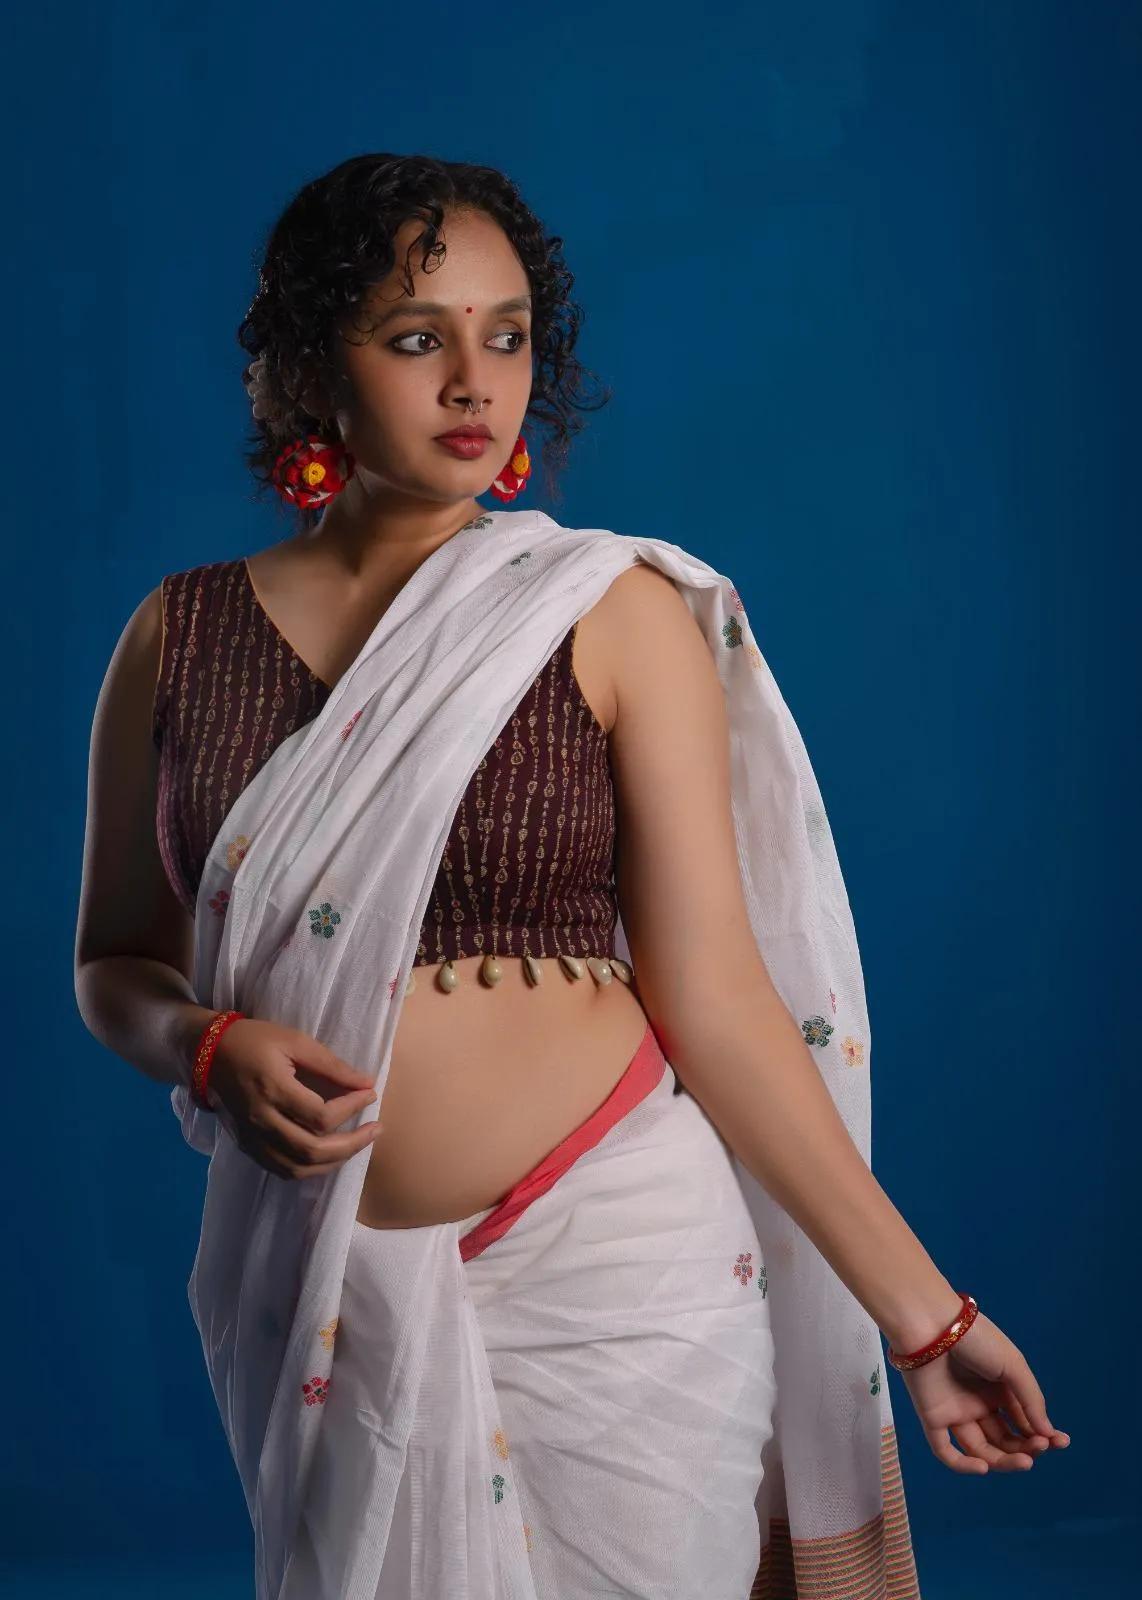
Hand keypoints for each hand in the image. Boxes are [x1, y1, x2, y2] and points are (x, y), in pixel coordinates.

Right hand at [206, 1017, 382, 1179]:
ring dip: (334, 1162)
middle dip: (352, 1144)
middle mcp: (262, 1121)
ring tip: (358, 1145)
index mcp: (273, 1090)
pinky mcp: (247, 1146)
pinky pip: (282, 1170)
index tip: (370, 1093)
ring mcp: (252, 1138)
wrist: (206, 1055)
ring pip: (298, 1168)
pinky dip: (310, 1169)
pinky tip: (328, 1156)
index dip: (353, 1108)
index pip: (322, 1116)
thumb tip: (366, 1082)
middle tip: (377, 1130)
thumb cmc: (254, 1040)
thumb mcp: (294, 1040)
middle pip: (312, 1150)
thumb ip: (331, 1064)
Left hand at [896, 1310, 1071, 1473]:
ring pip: (981, 1449)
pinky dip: (963, 1465)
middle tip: (1040, 1447)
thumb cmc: (976, 1339)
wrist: (931, 1323)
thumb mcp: (1013, 1366)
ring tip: (1025, 1460)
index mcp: (998, 1388)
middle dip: (1026, 1448)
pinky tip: (983, 1467)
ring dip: (1004, 1461)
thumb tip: (1049, 1434)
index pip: (1023, 1422)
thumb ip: (1031, 1400)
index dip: (1041, 1435)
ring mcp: (956, 1412)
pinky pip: (945, 1450)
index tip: (1061, 1441)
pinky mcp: (933, 1417)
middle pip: (1004, 1439)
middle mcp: (978, 1403)